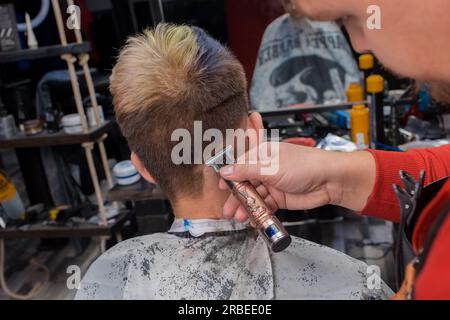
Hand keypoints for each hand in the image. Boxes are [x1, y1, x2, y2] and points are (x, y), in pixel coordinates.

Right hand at [218, 142, 374, 221]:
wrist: (330, 180)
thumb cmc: (305, 165)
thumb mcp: (271, 167)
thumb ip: (246, 170)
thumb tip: (226, 171)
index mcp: (263, 154)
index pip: (240, 165)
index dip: (230, 177)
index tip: (221, 188)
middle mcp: (266, 168)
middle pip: (245, 183)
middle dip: (236, 197)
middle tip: (227, 209)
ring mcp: (273, 184)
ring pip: (254, 197)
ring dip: (245, 207)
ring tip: (237, 217)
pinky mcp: (280, 198)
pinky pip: (264, 206)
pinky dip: (257, 213)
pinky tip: (251, 219)